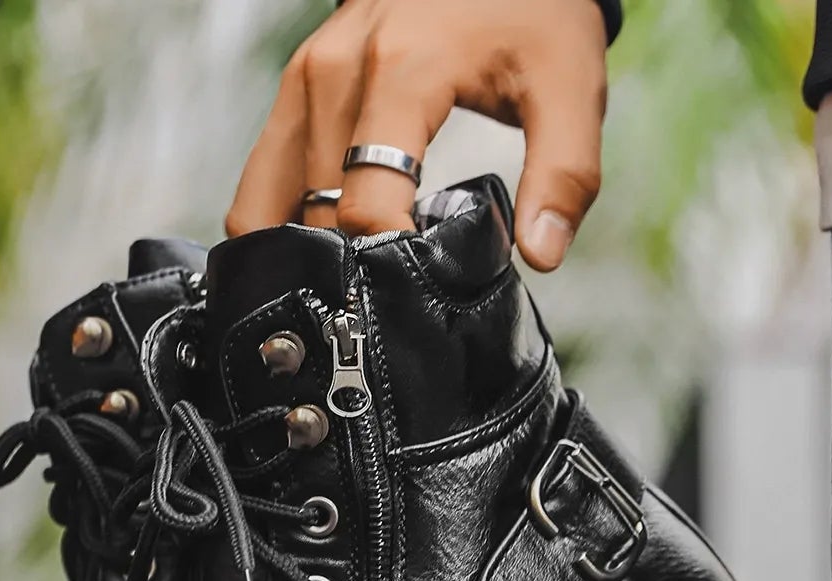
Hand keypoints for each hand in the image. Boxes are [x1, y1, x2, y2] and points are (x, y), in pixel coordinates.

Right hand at [226, 0, 608, 270]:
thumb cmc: (529, 13)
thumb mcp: (569, 86)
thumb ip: (563, 175)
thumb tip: (541, 254)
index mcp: (399, 73)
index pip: (367, 204)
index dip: (389, 264)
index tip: (417, 294)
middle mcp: (335, 73)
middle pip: (318, 213)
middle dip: (351, 267)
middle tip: (391, 300)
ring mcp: (305, 79)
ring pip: (270, 202)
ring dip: (304, 254)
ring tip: (350, 287)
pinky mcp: (294, 89)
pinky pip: (262, 178)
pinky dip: (280, 224)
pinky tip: (316, 254)